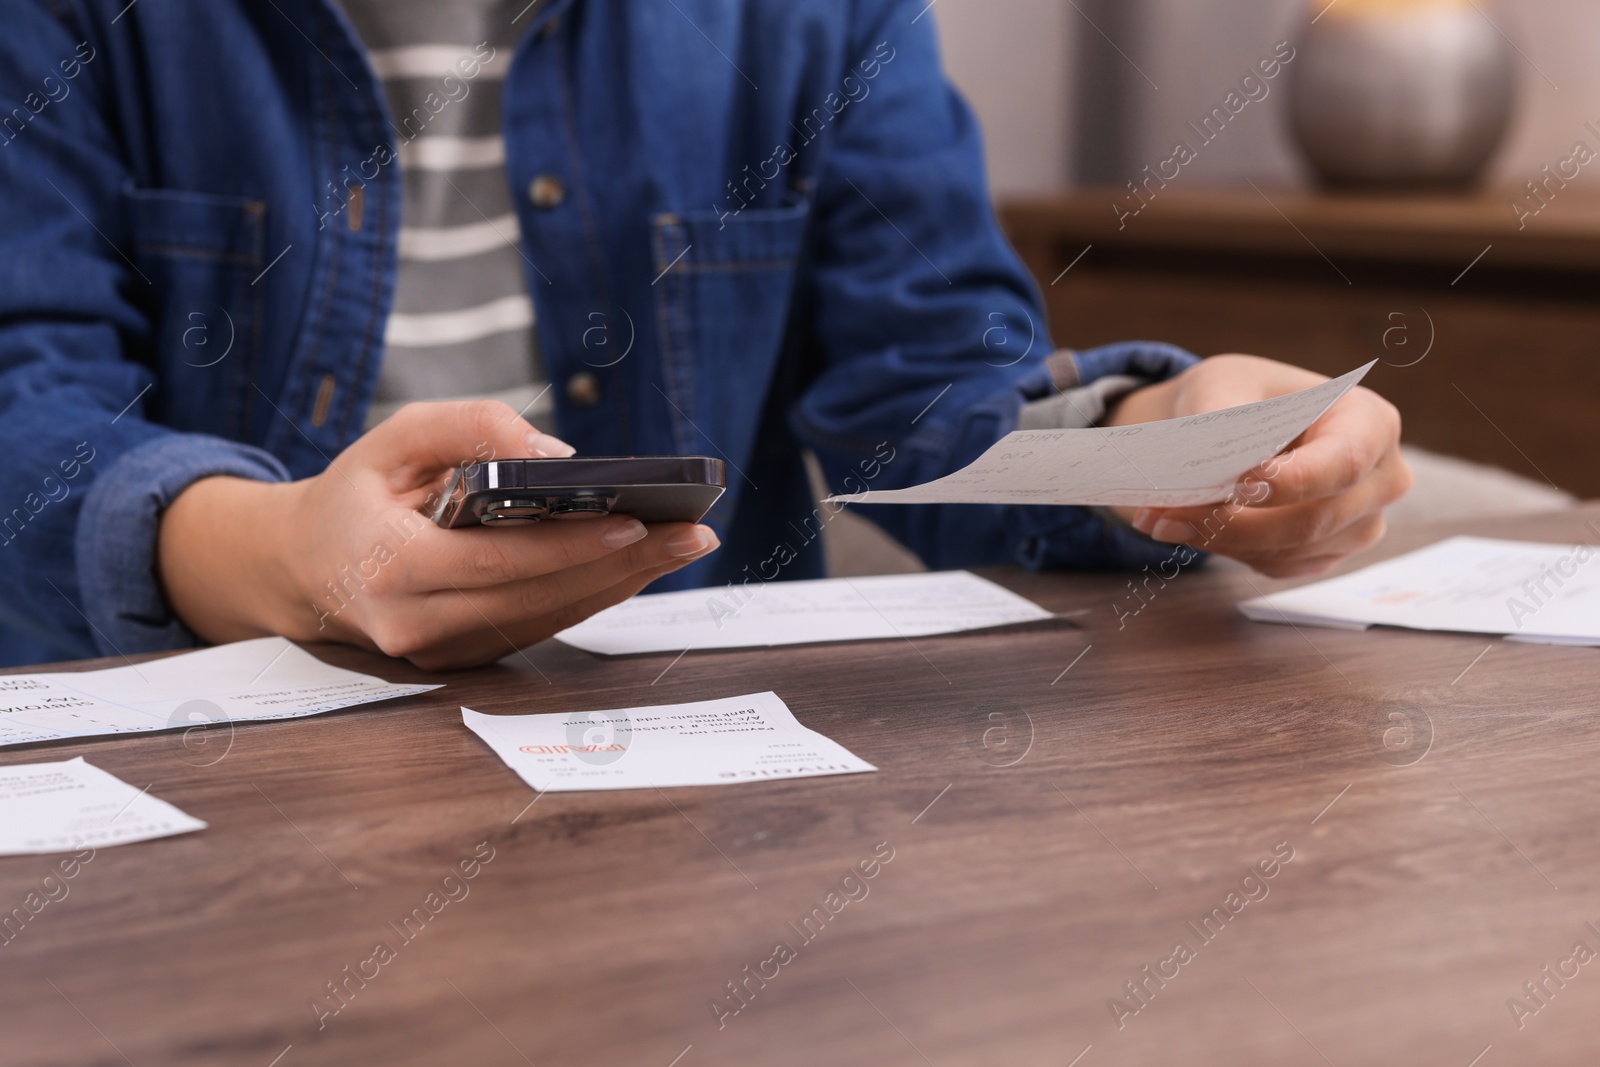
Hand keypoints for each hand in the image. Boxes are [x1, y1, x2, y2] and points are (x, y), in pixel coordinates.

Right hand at [158, 401, 719, 668]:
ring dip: (622, 584)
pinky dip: (593, 595)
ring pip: (549, 618)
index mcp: (390, 569)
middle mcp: (417, 625)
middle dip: (623, 565)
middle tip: (692, 532)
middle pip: (539, 597)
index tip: (634, 521)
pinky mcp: (464, 660)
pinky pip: (541, 625)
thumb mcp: (394, 437)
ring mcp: (442, 653)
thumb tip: (556, 454)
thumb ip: (470, 428)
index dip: (570, 547)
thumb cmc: (357, 494)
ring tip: (683, 544)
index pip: (497, 561)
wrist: (303, 568)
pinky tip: (640, 565)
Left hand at [1104, 354, 1411, 578]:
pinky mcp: (1326, 553)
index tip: (1233, 485)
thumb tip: (1209, 466)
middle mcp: (1380, 478)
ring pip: (1290, 550)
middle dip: (1233, 521)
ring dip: (1217, 540)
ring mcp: (1359, 523)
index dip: (1289, 482)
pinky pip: (1277, 566)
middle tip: (1167, 510)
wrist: (1235, 423)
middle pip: (1314, 520)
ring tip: (1158, 517)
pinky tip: (1186, 528)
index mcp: (1370, 422)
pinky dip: (1224, 551)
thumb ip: (1218, 418)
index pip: (1343, 464)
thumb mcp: (1223, 385)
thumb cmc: (1241, 395)